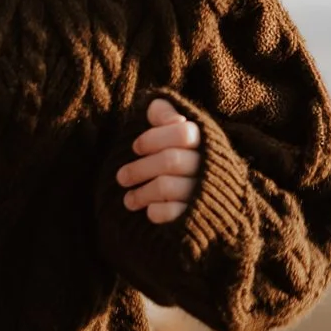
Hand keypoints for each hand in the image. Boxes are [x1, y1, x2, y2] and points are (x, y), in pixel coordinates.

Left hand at [116, 95, 203, 226]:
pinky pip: (173, 212)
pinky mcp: (200, 217)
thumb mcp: (173, 130)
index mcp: (206, 142)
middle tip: (121, 177)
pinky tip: (149, 210)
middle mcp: (209, 166)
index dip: (154, 138)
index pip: (183, 133)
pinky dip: (156, 211)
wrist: (209, 200)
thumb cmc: (182, 157)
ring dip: (141, 193)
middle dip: (139, 168)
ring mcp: (205, 192)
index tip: (136, 147)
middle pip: (170, 161)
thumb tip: (168, 117)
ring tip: (128, 199)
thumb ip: (164, 113)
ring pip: (166, 187)